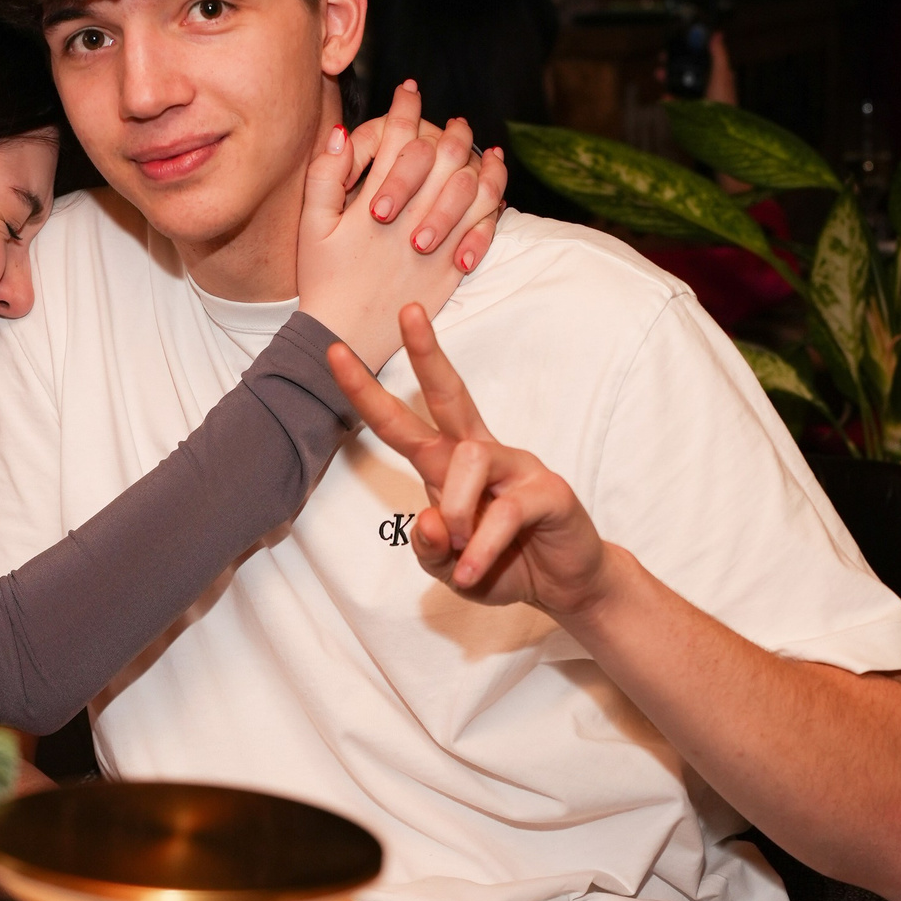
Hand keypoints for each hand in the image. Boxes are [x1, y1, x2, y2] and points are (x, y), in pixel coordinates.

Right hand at [296, 94, 505, 373]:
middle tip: (448, 119)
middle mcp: (407, 221)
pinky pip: (483, 227)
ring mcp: (434, 246)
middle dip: (445, 130)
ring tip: (473, 143)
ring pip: (469, 188)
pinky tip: (494, 180)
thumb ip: (324, 176)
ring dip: (474, 157)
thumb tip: (342, 132)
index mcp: (371, 206)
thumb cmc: (322, 279)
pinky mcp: (451, 269)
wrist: (345, 335)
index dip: (403, 109)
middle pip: (439, 158)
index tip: (408, 90)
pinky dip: (494, 199)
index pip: (395, 141)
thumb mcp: (310, 226)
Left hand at [326, 305, 613, 620]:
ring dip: (456, 512)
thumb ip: (430, 549)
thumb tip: (429, 520)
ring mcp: (519, 467)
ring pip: (469, 460)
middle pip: (449, 394)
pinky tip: (472, 571)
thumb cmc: (503, 567)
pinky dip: (482, 548)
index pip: (405, 422)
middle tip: (407, 311)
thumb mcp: (449, 568)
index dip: (368, 392)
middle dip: (426, 354)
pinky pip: (505, 511)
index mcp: (450, 465)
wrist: (565, 589)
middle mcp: (482, 454)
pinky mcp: (549, 491)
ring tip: (460, 553)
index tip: (335, 354)